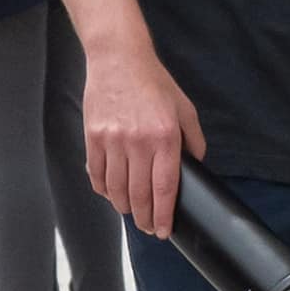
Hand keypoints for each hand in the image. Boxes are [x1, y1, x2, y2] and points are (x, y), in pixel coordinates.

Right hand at [83, 43, 205, 239]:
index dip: (163, 215)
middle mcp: (137, 142)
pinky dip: (104, 190)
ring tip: (132, 212)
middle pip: (139, 195)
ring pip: (116, 189)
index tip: (164, 231)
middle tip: (149, 228)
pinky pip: (97, 174)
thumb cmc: (155, 84)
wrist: (119, 59)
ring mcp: (112, 140)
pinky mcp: (93, 137)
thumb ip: (194, 141)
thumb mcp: (185, 110)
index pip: (164, 188)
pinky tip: (112, 194)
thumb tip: (196, 168)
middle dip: (144, 218)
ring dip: (124, 206)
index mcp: (165, 138)